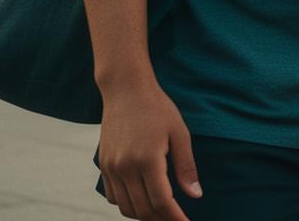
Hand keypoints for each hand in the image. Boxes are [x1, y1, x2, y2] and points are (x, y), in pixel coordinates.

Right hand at [98, 76, 199, 220]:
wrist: (125, 90)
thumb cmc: (157, 108)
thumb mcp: (180, 133)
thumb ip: (186, 167)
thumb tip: (195, 195)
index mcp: (147, 159)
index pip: (161, 202)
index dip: (175, 218)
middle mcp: (125, 167)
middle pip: (143, 209)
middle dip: (162, 219)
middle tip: (177, 218)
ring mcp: (111, 167)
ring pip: (126, 207)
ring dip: (144, 214)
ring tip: (162, 212)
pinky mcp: (103, 165)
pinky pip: (113, 196)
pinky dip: (127, 204)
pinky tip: (142, 199)